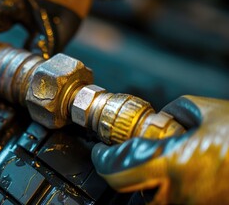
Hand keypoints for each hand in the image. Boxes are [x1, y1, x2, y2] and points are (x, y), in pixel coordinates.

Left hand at [91, 95, 228, 203]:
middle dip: (126, 170)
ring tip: (170, 162)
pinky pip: (172, 202)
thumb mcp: (207, 112)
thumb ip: (175, 113)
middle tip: (131, 154)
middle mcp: (176, 196)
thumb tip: (162, 119)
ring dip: (150, 181)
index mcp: (172, 166)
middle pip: (129, 188)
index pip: (115, 170)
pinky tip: (185, 174)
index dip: (102, 159)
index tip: (101, 150)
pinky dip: (170, 189)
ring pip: (151, 198)